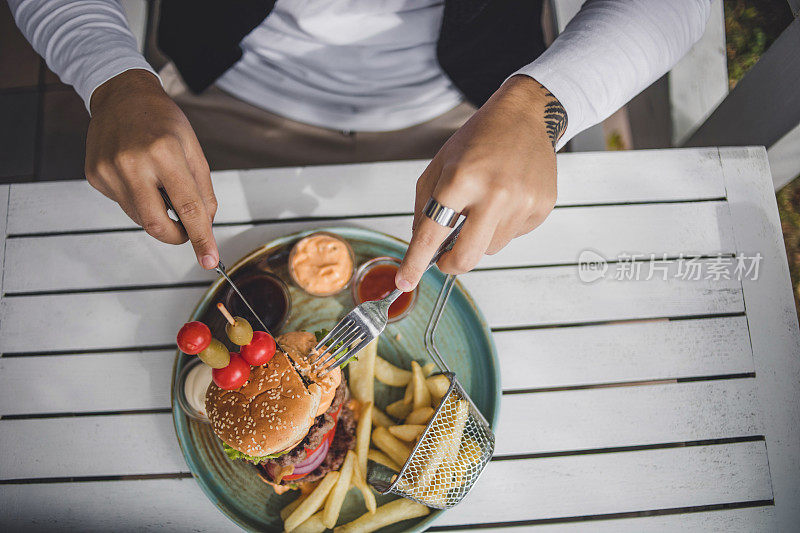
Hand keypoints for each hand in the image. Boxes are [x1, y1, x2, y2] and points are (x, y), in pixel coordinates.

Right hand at [85, 69, 218, 268]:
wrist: (121, 95)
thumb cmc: (162, 121)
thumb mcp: (193, 150)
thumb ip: (202, 192)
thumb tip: (205, 226)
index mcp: (164, 152)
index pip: (188, 208)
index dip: (201, 238)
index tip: (210, 260)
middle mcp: (132, 162)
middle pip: (156, 224)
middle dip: (176, 236)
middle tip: (185, 231)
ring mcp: (108, 170)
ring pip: (139, 217)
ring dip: (157, 213)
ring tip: (159, 183)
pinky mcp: (94, 175)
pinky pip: (123, 203)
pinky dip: (138, 199)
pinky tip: (137, 174)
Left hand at [396, 75, 566, 290]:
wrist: (525, 117)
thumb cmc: (479, 139)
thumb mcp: (439, 166)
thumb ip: (425, 208)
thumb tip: (423, 248)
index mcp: (462, 179)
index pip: (432, 234)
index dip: (416, 263)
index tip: (406, 280)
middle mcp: (495, 194)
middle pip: (466, 257)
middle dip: (450, 264)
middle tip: (444, 256)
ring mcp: (522, 203)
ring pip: (490, 249)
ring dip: (480, 236)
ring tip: (485, 203)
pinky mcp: (541, 208)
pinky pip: (513, 236)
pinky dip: (502, 225)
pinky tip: (506, 198)